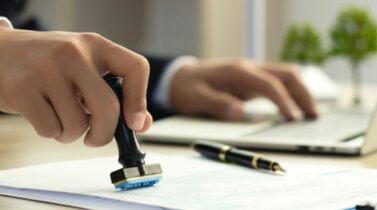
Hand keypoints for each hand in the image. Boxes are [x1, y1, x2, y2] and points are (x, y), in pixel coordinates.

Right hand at [0, 28, 151, 145]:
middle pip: (108, 107)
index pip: (136, 67)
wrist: (1, 52)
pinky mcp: (22, 88)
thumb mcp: (86, 69)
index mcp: (96, 45)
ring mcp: (47, 69)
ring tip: (60, 116)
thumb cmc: (52, 65)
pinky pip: (50, 129)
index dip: (140, 100)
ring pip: (77, 125)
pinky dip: (51, 131)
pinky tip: (43, 113)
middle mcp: (74, 53)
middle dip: (104, 134)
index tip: (135, 123)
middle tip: (95, 139)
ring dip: (71, 133)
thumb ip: (114, 94)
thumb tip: (141, 124)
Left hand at [170, 59, 317, 120]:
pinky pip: (278, 82)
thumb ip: (217, 104)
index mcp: (237, 71)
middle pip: (286, 74)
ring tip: (311, 113)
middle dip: (303, 93)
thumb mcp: (196, 98)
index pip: (269, 84)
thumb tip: (240, 113)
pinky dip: (291, 93)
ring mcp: (252, 73)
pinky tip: (296, 107)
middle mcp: (249, 68)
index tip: (294, 118)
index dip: (284, 101)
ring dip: (301, 92)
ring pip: (286, 76)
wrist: (181, 77)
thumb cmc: (187, 88)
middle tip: (313, 116)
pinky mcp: (252, 80)